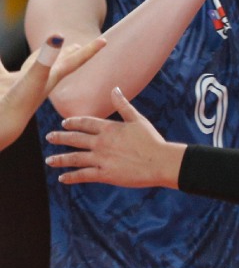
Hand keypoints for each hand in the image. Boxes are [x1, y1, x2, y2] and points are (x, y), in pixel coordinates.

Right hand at [0, 36, 106, 147]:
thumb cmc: (17, 104)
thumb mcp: (33, 77)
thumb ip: (45, 58)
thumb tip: (58, 36)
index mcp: (51, 78)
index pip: (75, 61)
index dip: (90, 50)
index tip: (104, 41)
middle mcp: (38, 80)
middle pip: (58, 64)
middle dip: (68, 54)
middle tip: (78, 46)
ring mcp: (21, 84)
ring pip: (33, 66)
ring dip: (41, 57)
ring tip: (48, 48)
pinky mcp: (3, 85)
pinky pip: (2, 69)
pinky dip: (1, 62)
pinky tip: (0, 59)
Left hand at [46, 86, 185, 187]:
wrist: (160, 162)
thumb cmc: (152, 140)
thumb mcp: (138, 120)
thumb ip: (123, 105)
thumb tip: (115, 89)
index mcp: (110, 128)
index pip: (85, 123)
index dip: (73, 122)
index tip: (64, 123)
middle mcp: (102, 143)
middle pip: (75, 139)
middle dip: (60, 138)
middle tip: (49, 137)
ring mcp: (101, 159)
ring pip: (74, 158)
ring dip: (60, 159)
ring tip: (49, 160)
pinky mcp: (104, 174)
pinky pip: (83, 175)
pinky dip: (71, 177)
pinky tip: (62, 178)